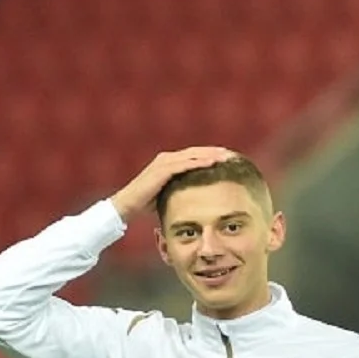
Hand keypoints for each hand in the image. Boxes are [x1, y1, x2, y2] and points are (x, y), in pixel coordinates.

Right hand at [109, 147, 234, 221]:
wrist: (126, 206)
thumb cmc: (145, 204)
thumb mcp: (168, 194)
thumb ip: (180, 190)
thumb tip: (194, 199)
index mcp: (169, 163)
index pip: (194, 156)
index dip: (210, 156)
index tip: (227, 159)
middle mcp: (167, 159)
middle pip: (196, 152)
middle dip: (215, 152)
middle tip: (232, 154)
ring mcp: (164, 162)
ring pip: (193, 155)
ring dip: (211, 155)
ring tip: (227, 156)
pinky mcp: (162, 169)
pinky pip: (185, 164)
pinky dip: (200, 162)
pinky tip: (213, 163)